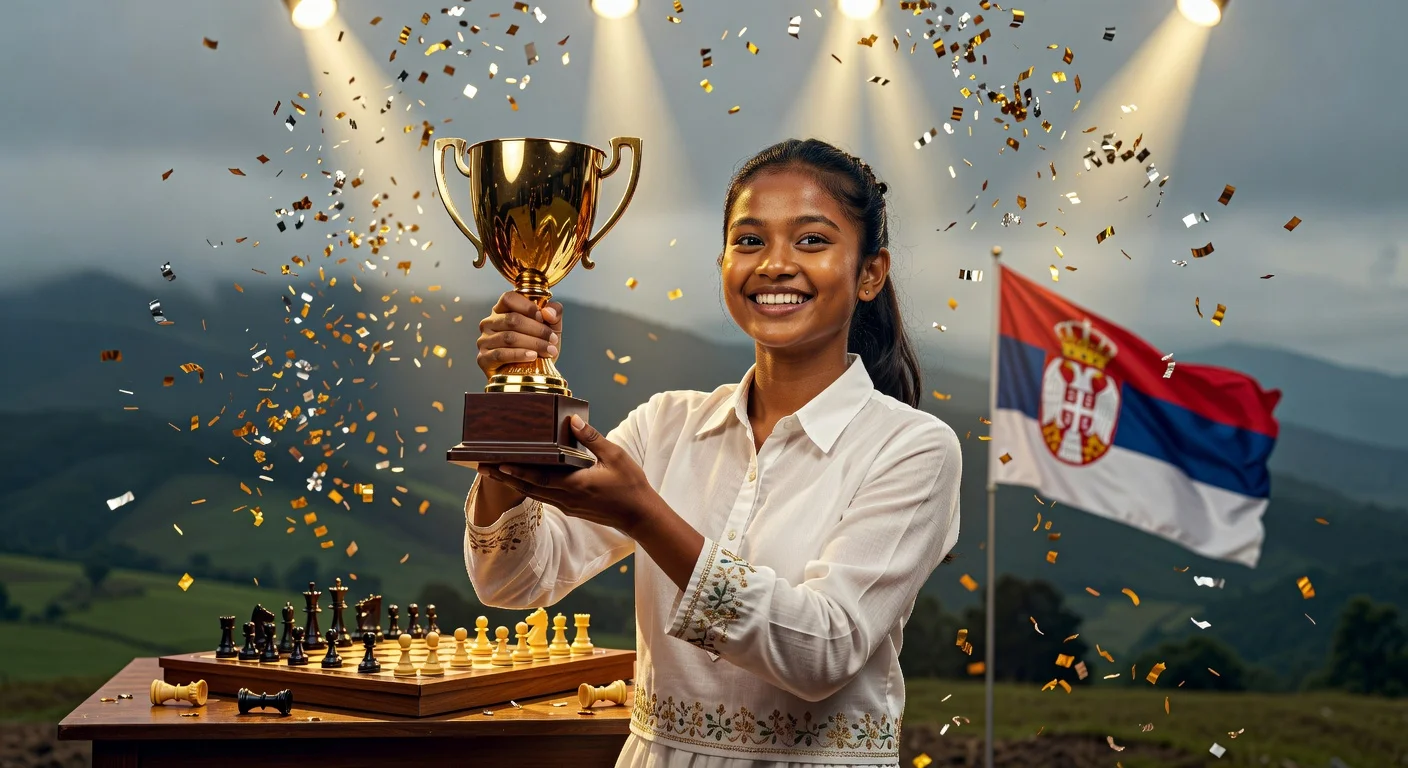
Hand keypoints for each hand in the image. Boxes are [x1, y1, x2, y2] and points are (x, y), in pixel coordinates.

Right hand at [476, 290, 562, 382]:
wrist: (532, 376)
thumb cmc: (539, 347)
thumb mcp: (552, 327)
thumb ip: (554, 313)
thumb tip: (547, 312)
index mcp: (502, 310)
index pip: (509, 298)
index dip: (527, 306)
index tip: (543, 317)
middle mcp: (489, 323)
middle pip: (512, 320)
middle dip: (537, 330)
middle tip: (552, 340)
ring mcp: (484, 341)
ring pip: (509, 337)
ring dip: (533, 344)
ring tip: (548, 350)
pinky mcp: (483, 358)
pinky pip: (501, 354)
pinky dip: (519, 355)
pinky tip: (532, 356)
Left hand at [477, 415, 655, 535]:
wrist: (640, 516)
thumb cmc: (630, 485)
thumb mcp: (614, 456)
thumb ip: (592, 438)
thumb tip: (573, 419)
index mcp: (576, 485)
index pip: (539, 478)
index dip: (517, 471)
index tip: (499, 462)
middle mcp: (567, 499)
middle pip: (529, 488)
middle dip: (505, 477)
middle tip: (483, 467)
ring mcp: (568, 506)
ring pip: (535, 494)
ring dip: (514, 483)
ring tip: (496, 472)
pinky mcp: (572, 509)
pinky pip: (545, 497)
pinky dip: (530, 487)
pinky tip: (524, 480)